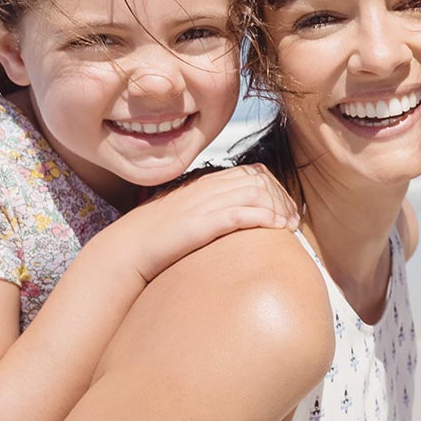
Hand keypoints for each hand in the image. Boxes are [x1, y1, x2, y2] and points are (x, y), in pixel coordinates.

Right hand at [100, 164, 299, 283]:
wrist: (127, 248)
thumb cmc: (157, 238)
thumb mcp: (187, 215)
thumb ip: (210, 210)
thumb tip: (234, 220)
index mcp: (205, 182)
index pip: (252, 173)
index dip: (275, 188)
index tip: (285, 209)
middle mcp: (208, 187)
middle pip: (260, 180)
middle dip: (282, 198)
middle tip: (293, 220)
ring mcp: (205, 203)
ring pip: (256, 193)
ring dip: (278, 208)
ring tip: (289, 227)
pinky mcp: (202, 222)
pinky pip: (242, 213)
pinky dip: (264, 218)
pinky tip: (276, 228)